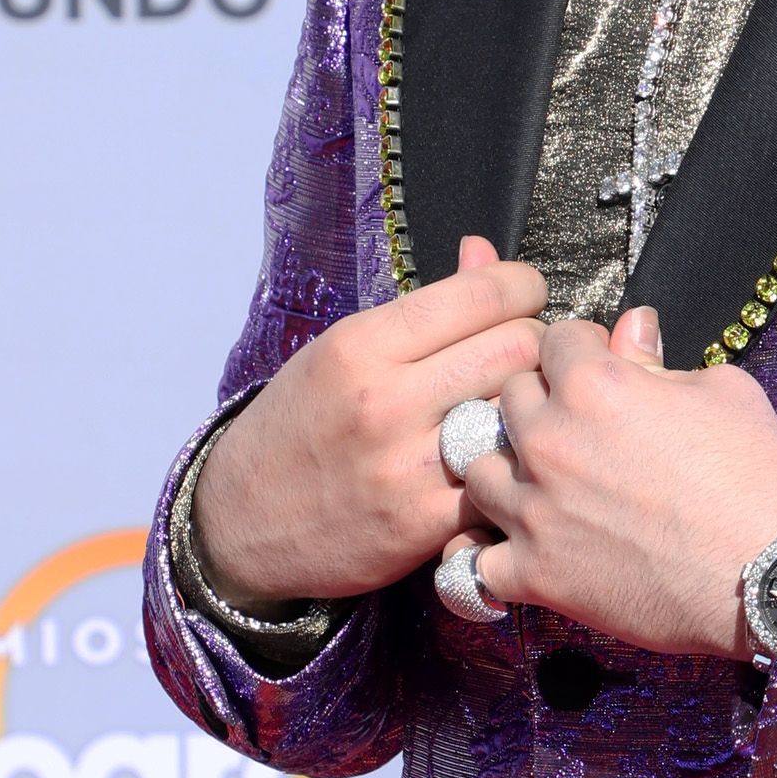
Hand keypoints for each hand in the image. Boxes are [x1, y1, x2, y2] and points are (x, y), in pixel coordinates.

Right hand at [194, 237, 546, 609]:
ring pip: (520, 413)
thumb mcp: (342, 349)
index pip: (484, 293)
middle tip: (523, 355)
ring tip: (516, 406)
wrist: (241, 523)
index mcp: (363, 344)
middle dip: (535, 343)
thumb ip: (423, 306)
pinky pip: (503, 480)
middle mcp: (385, 400)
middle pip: (518, 346)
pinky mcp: (424, 525)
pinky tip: (498, 460)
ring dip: (530, 406)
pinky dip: (511, 467)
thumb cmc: (298, 425)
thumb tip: (483, 252)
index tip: (524, 296)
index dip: (523, 286)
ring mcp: (406, 466)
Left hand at [459, 311, 776, 658]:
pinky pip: (472, 563)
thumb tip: (631, 326)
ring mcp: (535, 510)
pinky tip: (513, 553)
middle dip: (538, 405)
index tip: (595, 370)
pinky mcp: (535, 574)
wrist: (775, 570)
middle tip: (576, 429)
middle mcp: (551, 440)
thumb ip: (657, 359)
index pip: (551, 342)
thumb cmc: (759, 476)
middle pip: (507, 399)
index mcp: (594, 384)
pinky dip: (487, 558)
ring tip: (541, 488)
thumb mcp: (722, 390)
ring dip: (506, 472)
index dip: (578, 353)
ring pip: (477, 472)